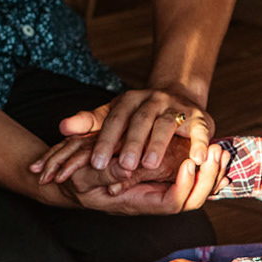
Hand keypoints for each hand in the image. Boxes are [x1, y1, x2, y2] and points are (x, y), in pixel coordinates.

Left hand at [48, 87, 214, 187]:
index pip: (114, 120)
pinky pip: (199, 130)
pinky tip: (197, 159)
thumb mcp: (111, 115)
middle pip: (139, 121)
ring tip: (149, 164)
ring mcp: (176, 107)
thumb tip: (61, 127)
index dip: (105, 141)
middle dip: (131, 143)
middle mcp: (152, 100)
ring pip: (166, 123)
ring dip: (158, 143)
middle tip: (122, 166)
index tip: (95, 163)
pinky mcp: (198, 117)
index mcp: (129, 100)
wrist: (177, 96)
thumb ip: (88, 123)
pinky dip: (200, 143)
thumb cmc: (138, 114)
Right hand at [68, 142, 228, 216]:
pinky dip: (203, 166)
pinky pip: (188, 177)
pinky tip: (214, 151)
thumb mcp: (85, 176)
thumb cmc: (76, 180)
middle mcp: (151, 199)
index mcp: (137, 203)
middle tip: (217, 153)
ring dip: (210, 171)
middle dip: (207, 178)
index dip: (184, 186)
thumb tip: (125, 168)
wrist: (71, 179)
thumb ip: (105, 173)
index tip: (189, 163)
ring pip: (194, 189)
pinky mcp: (158, 177)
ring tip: (221, 150)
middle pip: (190, 199)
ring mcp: (156, 188)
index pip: (171, 203)